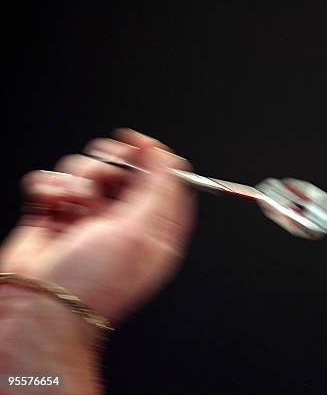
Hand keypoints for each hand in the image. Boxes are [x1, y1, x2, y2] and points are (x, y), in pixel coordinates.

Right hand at [0, 129, 196, 323]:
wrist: (38, 308)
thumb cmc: (92, 281)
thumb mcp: (140, 231)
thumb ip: (158, 186)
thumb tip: (165, 154)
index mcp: (155, 230)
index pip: (164, 181)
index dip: (153, 157)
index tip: (136, 141)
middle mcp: (124, 223)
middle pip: (124, 170)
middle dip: (108, 167)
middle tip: (100, 178)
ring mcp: (87, 219)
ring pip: (86, 171)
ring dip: (76, 181)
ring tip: (72, 203)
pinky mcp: (54, 216)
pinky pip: (53, 182)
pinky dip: (48, 187)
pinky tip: (49, 204)